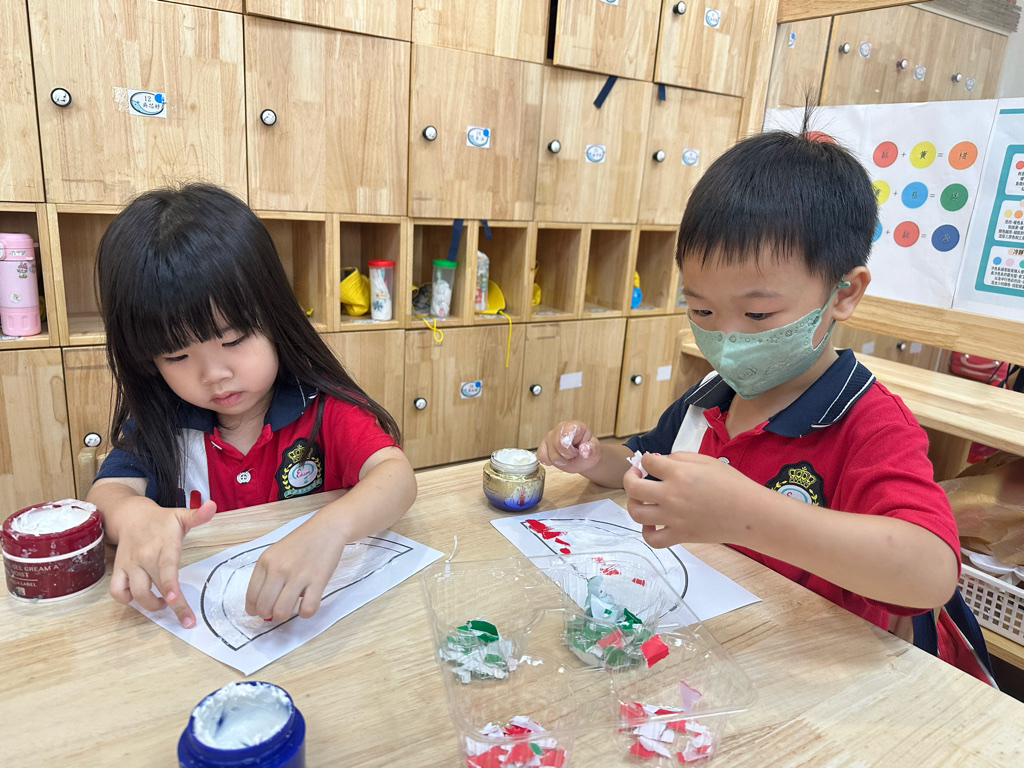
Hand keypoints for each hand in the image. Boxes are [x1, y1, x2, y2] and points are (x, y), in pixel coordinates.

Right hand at [108, 499, 216, 627]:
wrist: (131, 516)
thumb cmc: (162, 521)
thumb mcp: (181, 515)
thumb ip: (198, 515)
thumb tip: (212, 505)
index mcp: (164, 546)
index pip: (166, 567)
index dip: (170, 584)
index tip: (174, 598)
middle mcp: (145, 557)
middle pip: (155, 587)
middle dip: (171, 607)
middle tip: (187, 620)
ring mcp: (130, 565)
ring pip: (135, 594)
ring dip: (150, 605)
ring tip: (164, 603)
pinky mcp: (119, 571)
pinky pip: (117, 592)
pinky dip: (127, 600)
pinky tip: (141, 598)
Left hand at [245, 515, 346, 620]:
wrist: (326, 528)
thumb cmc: (301, 542)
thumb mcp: (276, 553)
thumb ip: (267, 575)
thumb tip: (263, 605)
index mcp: (265, 562)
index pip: (251, 596)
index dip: (254, 609)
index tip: (260, 611)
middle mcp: (279, 569)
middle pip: (264, 607)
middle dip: (269, 615)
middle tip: (277, 610)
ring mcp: (298, 575)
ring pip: (282, 612)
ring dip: (285, 616)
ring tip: (291, 608)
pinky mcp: (318, 580)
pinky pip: (307, 609)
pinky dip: (306, 613)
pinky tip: (307, 605)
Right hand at [536, 421, 600, 473]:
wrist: (582, 456)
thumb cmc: (588, 451)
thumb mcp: (595, 452)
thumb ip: (592, 450)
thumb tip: (585, 450)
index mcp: (575, 426)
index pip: (567, 430)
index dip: (568, 443)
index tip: (574, 452)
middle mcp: (561, 428)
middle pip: (557, 444)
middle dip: (567, 455)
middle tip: (574, 455)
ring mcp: (550, 436)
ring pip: (549, 453)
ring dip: (559, 461)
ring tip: (567, 458)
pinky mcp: (543, 445)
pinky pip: (541, 456)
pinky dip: (549, 461)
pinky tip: (558, 459)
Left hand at [623, 452, 765, 546]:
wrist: (750, 513)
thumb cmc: (732, 484)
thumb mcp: (706, 461)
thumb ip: (679, 458)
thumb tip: (659, 461)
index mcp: (679, 473)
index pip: (648, 462)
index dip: (646, 459)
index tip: (650, 462)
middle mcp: (671, 495)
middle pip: (633, 488)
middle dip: (629, 478)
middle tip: (636, 475)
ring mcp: (673, 518)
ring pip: (637, 513)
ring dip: (633, 503)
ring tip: (640, 499)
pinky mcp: (680, 536)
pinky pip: (653, 539)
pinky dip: (646, 532)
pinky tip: (651, 524)